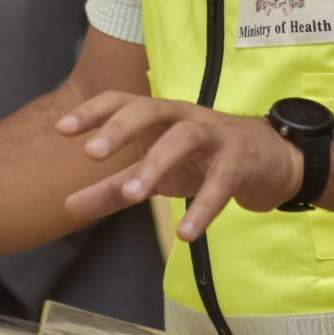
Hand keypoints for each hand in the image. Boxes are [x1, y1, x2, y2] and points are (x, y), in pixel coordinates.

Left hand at [56, 92, 300, 240]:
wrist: (273, 161)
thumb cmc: (205, 161)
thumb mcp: (157, 175)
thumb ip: (115, 189)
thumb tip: (68, 207)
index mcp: (161, 116)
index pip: (123, 101)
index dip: (93, 112)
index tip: (61, 129)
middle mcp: (186, 117)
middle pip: (151, 110)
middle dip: (119, 128)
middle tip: (90, 154)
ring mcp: (216, 136)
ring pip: (184, 138)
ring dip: (157, 164)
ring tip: (133, 196)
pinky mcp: (241, 162)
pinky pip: (221, 181)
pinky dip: (203, 206)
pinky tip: (185, 233)